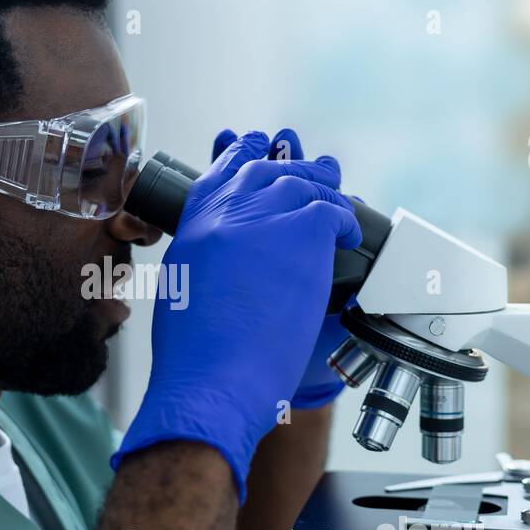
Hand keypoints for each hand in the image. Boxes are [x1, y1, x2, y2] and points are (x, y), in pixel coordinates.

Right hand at [111, 130, 361, 501]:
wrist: (213, 380)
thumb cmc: (196, 353)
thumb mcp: (182, 286)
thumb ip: (203, 255)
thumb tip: (221, 251)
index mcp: (194, 225)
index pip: (222, 172)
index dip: (244, 155)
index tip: (258, 150)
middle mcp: (227, 212)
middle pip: (266, 171)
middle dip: (292, 167)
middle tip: (313, 170)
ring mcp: (265, 218)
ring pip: (303, 184)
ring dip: (324, 189)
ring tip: (338, 195)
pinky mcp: (302, 235)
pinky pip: (333, 212)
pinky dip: (344, 220)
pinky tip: (347, 235)